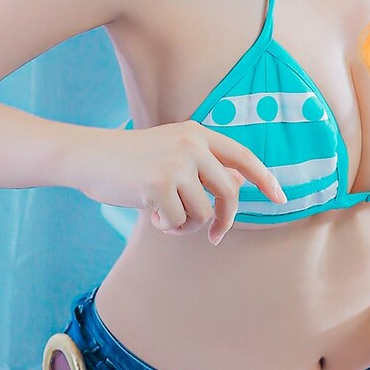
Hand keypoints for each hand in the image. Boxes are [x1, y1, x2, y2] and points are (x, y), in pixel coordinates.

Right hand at [73, 123, 286, 242]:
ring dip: (186, 224)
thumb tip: (238, 181)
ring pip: (204, 213)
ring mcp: (175, 164)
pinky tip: (150, 214)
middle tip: (215, 237)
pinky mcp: (158, 186)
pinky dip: (167, 226)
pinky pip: (179, 222)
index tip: (280, 199)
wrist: (89, 157)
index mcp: (197, 133)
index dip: (265, 180)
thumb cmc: (131, 160)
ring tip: (165, 216)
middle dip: (225, 221)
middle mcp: (191, 145)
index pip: (243, 157)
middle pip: (229, 194)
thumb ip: (205, 166)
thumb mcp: (172, 154)